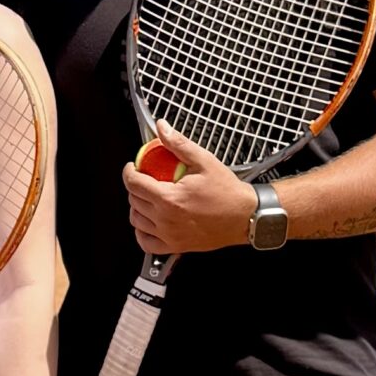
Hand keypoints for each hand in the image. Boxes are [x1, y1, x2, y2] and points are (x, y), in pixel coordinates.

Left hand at [123, 123, 259, 258]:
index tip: (133, 166)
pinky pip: (146, 242)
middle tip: (146, 178)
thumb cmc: (228, 192)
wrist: (245, 217)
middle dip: (135, 186)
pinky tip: (149, 221)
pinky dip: (142, 231)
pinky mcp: (175, 246)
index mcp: (170, 199)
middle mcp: (166, 220)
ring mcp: (169, 236)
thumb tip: (162, 128)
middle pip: (134, 201)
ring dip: (137, 207)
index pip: (133, 184)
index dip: (129, 171)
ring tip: (148, 196)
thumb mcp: (204, 161)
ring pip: (137, 221)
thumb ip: (179, 144)